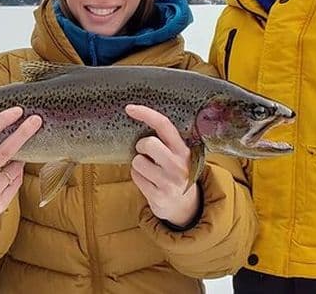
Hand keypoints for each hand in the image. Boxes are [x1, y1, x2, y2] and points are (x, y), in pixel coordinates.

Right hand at [0, 107, 41, 223]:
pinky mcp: (0, 204)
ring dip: (18, 162)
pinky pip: (17, 182)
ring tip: (5, 167)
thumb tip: (14, 127)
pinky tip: (4, 181)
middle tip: (37, 119)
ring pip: (16, 168)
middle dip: (23, 133)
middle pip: (6, 151)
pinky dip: (16, 177)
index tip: (17, 110)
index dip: (2, 120)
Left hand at [125, 104, 198, 227]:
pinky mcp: (159, 195)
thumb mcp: (178, 155)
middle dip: (141, 146)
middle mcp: (179, 164)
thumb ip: (166, 141)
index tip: (129, 108)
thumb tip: (139, 121)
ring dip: (138, 165)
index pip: (164, 125)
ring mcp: (169, 181)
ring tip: (149, 171)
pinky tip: (148, 182)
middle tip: (145, 153)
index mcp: (183, 149)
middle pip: (148, 143)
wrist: (186, 207)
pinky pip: (136, 177)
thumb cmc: (176, 174)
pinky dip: (137, 177)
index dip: (146, 113)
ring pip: (138, 162)